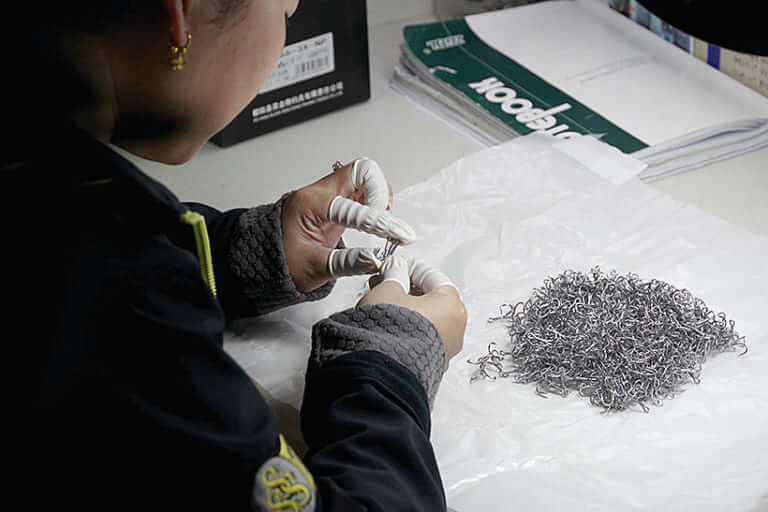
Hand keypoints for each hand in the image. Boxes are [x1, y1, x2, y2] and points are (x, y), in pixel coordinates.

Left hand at [281, 158, 411, 292]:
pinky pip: (361, 188)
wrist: (264, 259)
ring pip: (364, 176)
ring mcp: (328, 194)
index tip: (398, 236)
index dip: (379, 223)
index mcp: (309, 205)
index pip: (352, 207)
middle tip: (387, 218)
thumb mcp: (314, 269)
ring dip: (380, 195)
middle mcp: (319, 192)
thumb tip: (376, 260)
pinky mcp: (335, 201)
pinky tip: (377, 218)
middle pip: (361, 171)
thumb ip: (347, 264)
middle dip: (380, 192)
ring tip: (384, 221)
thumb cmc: (281, 262)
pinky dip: (375, 199)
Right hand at [360, 257, 466, 366]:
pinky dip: (411, 329)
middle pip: (432, 298)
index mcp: (451, 303)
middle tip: (386, 284)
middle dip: (408, 289)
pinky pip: (425, 338)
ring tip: (385, 306)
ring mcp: (448, 348)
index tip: (394, 266)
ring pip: (429, 319)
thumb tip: (397, 268)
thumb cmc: (390, 329)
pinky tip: (391, 326)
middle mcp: (457, 326)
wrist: (384, 372)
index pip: (431, 275)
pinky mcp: (436, 365)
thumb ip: (394, 275)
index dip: (409, 268)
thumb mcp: (387, 290)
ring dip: (408, 309)